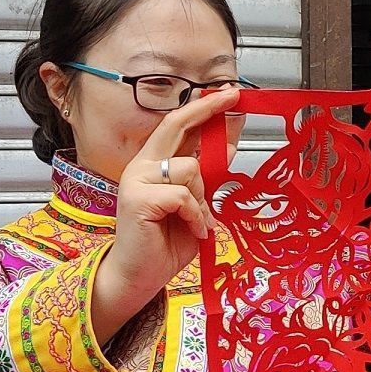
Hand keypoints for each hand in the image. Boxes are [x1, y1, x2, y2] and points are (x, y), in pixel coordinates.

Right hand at [94, 88, 241, 338]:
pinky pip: (184, 195)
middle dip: (207, 109)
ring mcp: (137, 180)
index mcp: (152, 164)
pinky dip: (195, 214)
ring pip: (190, 169)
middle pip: (175, 124)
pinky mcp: (138, 198)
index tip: (228, 95)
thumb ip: (204, 179)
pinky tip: (191, 229)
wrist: (140, 276)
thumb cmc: (165, 244)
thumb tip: (227, 146)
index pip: (177, 126)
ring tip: (197, 222)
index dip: (203, 108)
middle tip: (233, 96)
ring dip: (203, 198)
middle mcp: (141, 166)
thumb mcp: (193, 205)